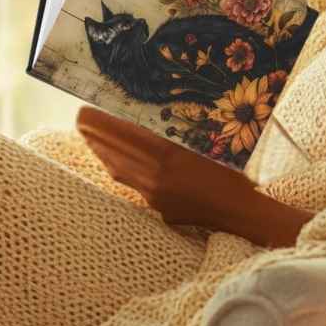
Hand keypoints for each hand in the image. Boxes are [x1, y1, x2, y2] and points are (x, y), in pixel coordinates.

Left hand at [74, 106, 309, 244]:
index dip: (103, 125)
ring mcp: (157, 196)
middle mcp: (157, 179)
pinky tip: (116, 163)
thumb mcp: (206, 146)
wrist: (243, 213)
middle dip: (96, 138)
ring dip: (104, 154)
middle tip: (81, 121)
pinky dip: (120, 169)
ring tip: (90, 139)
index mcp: (169, 158)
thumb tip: (149, 124)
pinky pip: (132, 185)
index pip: (126, 137)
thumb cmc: (233, 174)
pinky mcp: (161, 208)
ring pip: (120, 172)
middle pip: (117, 155)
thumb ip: (177, 138)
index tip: (86, 112)